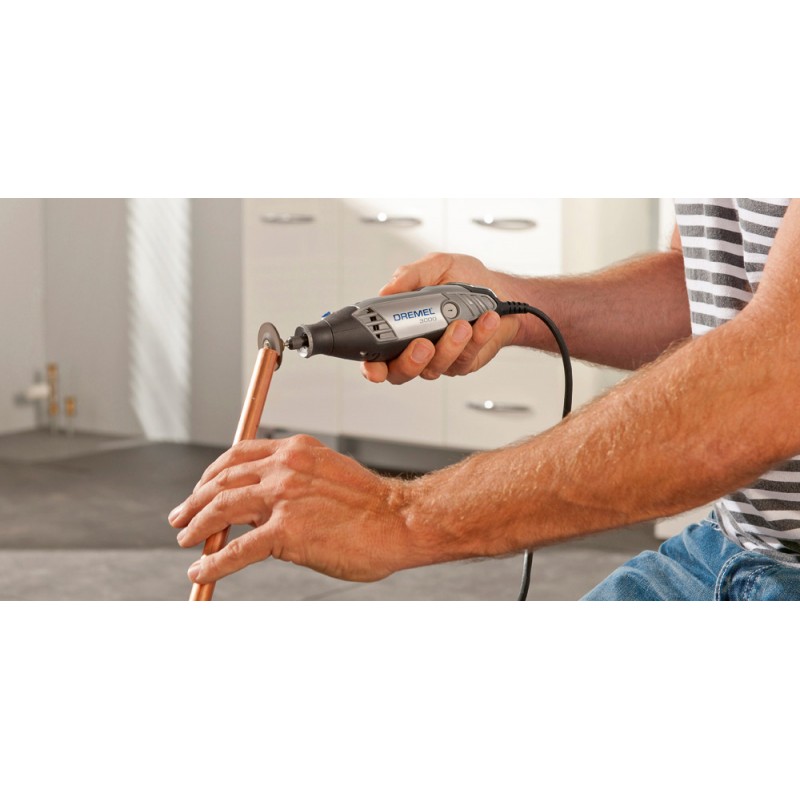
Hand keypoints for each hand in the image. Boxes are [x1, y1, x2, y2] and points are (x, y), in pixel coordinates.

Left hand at [168, 436, 414, 584]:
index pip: (239, 454)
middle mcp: (285, 467)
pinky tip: (202, 572)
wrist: (400, 521)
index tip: (201, 488)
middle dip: (195, 500)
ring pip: (221, 509)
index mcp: (296, 450)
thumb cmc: (373, 506)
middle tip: (180, 517)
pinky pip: (236, 549)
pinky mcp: (286, 532)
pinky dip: (213, 563)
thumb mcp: (328, 475)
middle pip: (223, 480)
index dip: (212, 473)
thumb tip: (264, 506)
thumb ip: (296, 481)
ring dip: (197, 526)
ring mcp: (283, 498)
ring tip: (186, 540)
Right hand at [361, 252, 522, 385]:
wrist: (502, 292)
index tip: (375, 365)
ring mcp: (440, 358)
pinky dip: (476, 338)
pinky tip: (484, 321)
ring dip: (449, 346)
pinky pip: (464, 358)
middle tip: (423, 344)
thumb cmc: (466, 279)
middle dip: (410, 361)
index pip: (377, 354)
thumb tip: (387, 289)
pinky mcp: (464, 362)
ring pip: (435, 366)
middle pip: (401, 372)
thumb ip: (410, 276)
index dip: (372, 366)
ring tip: (462, 324)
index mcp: (401, 326)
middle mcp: (416, 347)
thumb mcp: (436, 266)